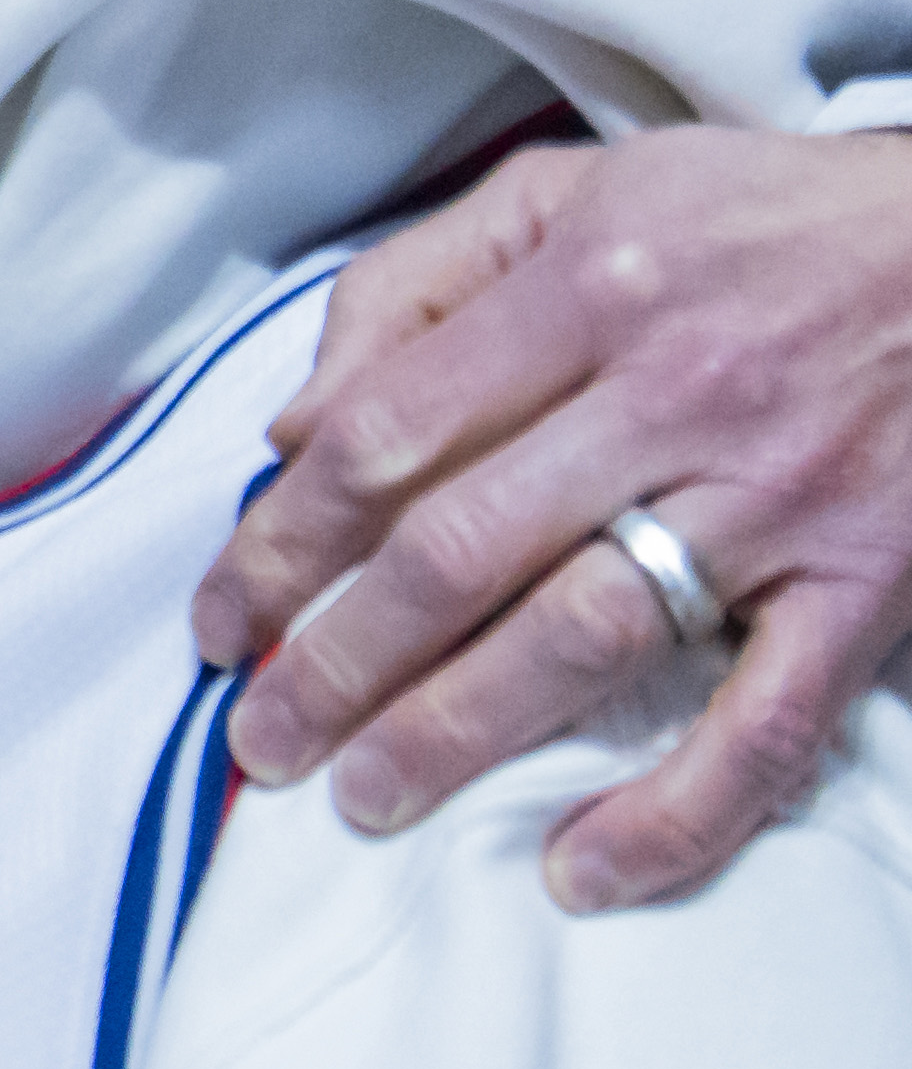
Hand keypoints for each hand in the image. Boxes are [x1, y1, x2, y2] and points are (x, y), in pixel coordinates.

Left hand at [191, 123, 911, 905]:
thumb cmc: (750, 220)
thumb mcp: (566, 196)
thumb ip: (410, 290)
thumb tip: (295, 430)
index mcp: (585, 288)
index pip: (384, 437)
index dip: (280, 543)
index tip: (220, 622)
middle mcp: (672, 393)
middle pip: (458, 551)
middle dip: (336, 662)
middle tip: (261, 742)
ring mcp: (775, 499)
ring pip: (584, 635)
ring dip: (456, 732)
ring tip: (362, 799)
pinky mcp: (868, 583)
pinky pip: (768, 721)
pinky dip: (676, 811)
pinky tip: (585, 872)